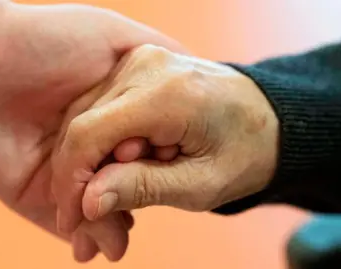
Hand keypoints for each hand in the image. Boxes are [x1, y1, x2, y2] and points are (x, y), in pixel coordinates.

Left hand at [0, 4, 185, 261]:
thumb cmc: (44, 41)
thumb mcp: (114, 38)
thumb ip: (155, 51)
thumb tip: (191, 66)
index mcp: (107, 111)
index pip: (147, 145)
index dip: (164, 157)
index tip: (179, 161)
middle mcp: (88, 144)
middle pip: (129, 180)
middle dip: (145, 196)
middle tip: (162, 202)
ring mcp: (64, 172)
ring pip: (105, 206)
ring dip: (119, 224)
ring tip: (124, 237)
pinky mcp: (37, 195)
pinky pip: (74, 222)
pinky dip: (97, 235)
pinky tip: (112, 244)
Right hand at [53, 44, 278, 230]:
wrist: (269, 117)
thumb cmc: (244, 152)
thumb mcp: (201, 184)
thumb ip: (143, 188)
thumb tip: (88, 202)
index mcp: (167, 94)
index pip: (89, 134)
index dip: (70, 182)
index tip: (72, 221)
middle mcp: (145, 67)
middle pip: (81, 128)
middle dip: (77, 182)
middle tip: (88, 229)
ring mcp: (137, 63)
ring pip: (84, 122)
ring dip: (89, 168)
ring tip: (111, 206)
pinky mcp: (133, 71)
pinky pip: (99, 113)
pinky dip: (101, 150)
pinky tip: (117, 176)